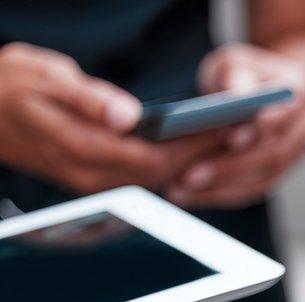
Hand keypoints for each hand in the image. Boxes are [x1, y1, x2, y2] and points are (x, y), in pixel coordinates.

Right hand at [0, 43, 221, 193]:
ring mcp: (94, 180)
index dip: (191, 146)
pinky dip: (173, 160)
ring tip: (225, 133)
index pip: (152, 158)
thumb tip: (129, 116)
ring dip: (192, 158)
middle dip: (201, 153)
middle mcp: (91, 175)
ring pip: (157, 177)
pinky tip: (194, 141)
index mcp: (81, 149)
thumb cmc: (10, 85)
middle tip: (238, 129)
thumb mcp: (44, 75)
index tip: (222, 128)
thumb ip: (89, 98)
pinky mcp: (97, 176)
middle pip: (162, 173)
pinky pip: (144, 174)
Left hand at [166, 43, 304, 208]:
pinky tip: (191, 195)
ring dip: (222, 187)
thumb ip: (235, 75)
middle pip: (272, 154)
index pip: (282, 114)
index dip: (257, 129)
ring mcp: (293, 152)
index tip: (229, 138)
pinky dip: (222, 194)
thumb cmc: (247, 74)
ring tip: (181, 189)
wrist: (271, 89)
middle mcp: (302, 125)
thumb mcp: (235, 62)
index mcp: (297, 92)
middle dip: (230, 167)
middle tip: (190, 176)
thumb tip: (236, 96)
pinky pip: (254, 189)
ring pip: (263, 177)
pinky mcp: (277, 171)